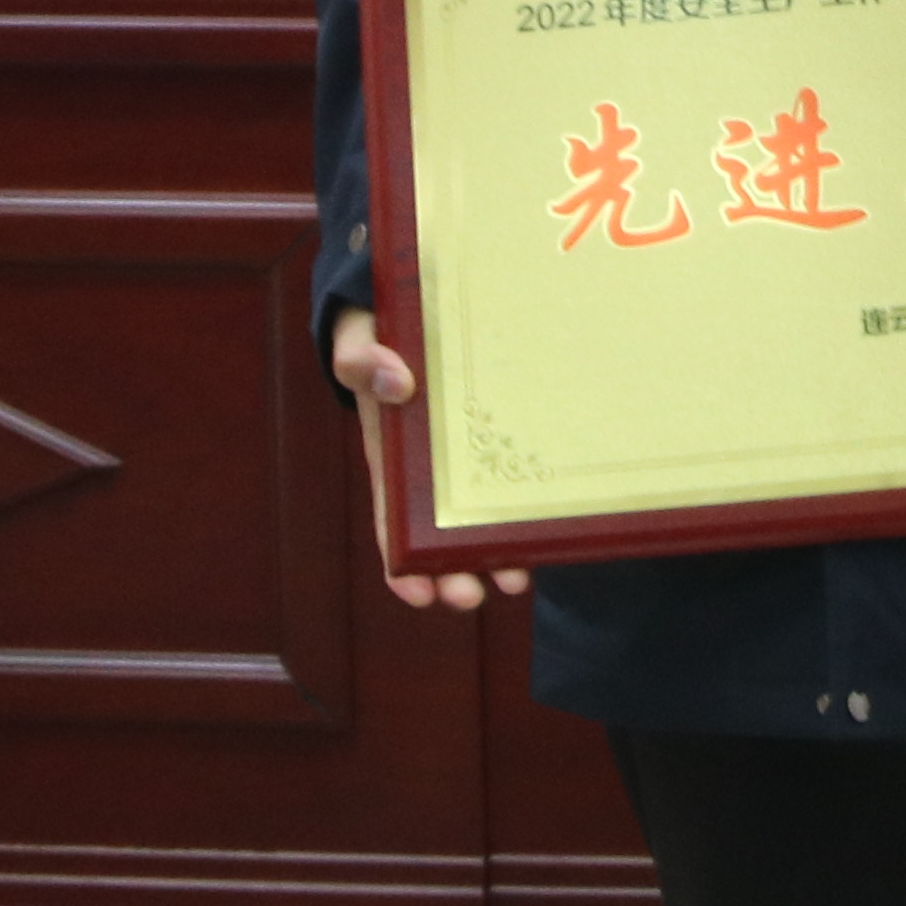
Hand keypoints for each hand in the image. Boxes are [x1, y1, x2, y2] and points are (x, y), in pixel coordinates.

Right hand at [325, 312, 508, 611]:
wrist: (413, 308)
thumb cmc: (379, 334)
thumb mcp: (360, 342)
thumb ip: (364, 360)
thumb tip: (397, 382)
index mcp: (390, 458)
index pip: (392, 526)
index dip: (402, 566)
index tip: (419, 595)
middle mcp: (426, 471)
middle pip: (438, 538)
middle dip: (453, 573)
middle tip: (472, 597)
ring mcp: (464, 460)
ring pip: (478, 521)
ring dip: (492, 556)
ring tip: (515, 582)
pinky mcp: (497, 441)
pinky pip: (509, 484)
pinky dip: (520, 513)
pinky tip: (545, 532)